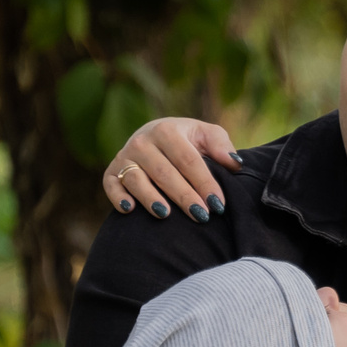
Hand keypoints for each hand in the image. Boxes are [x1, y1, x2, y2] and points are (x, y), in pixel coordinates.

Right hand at [103, 117, 239, 220]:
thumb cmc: (187, 141)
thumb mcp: (206, 135)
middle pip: (164, 173)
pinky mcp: (111, 172)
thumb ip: (221, 146)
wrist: (154, 138)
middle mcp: (142, 142)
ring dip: (150, 198)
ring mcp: (124, 157)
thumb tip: (235, 163)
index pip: (188, 160)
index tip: (218, 204)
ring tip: (165, 214)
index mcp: (167, 130)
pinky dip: (118, 197)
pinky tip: (130, 210)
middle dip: (183, 195)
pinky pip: (111, 185)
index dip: (204, 183)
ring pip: (137, 180)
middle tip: (201, 215)